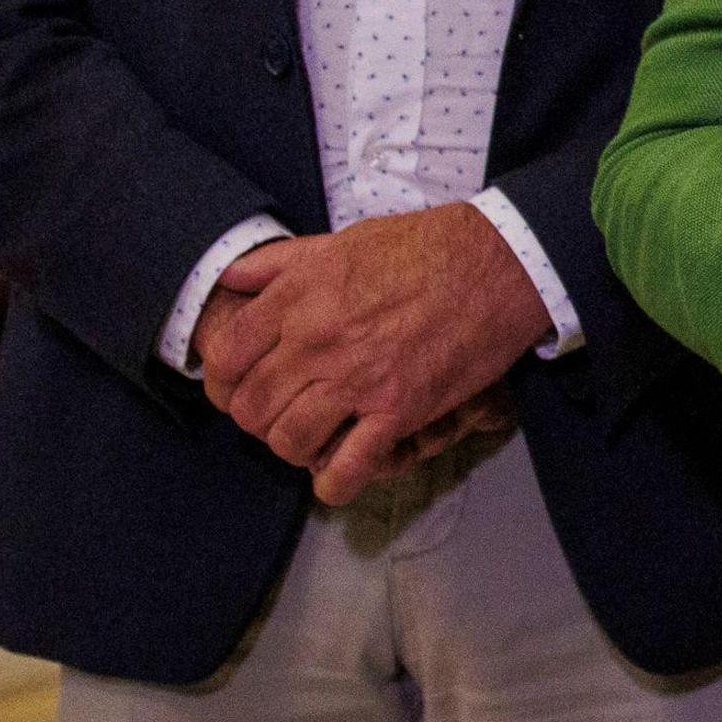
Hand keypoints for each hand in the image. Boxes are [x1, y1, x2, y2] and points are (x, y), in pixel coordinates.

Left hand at [202, 204, 552, 506]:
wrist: (497, 263)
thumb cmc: (425, 246)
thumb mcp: (342, 240)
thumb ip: (280, 262)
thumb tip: (232, 279)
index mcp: (298, 297)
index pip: (227, 358)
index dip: (223, 382)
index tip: (239, 388)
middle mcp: (317, 340)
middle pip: (251, 406)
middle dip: (257, 418)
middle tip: (280, 414)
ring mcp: (356, 379)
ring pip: (288, 440)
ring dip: (293, 447)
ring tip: (312, 437)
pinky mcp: (398, 410)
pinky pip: (346, 468)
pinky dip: (334, 482)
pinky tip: (338, 474)